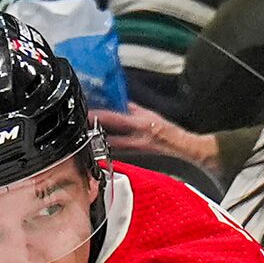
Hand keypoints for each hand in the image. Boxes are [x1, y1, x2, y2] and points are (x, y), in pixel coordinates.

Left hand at [92, 105, 216, 173]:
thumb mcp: (151, 115)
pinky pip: (118, 154)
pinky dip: (109, 150)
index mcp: (139, 125)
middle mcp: (135, 140)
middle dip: (94, 133)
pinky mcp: (134, 159)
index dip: (99, 116)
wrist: (182, 149)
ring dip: (100, 143)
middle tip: (81, 129)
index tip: (87, 113)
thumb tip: (122, 103)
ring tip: (88, 138)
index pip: (114, 119)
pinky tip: (103, 148)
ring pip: (111, 147)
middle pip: (107, 137)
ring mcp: (133, 152)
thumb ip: (134, 109)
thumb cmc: (169, 133)